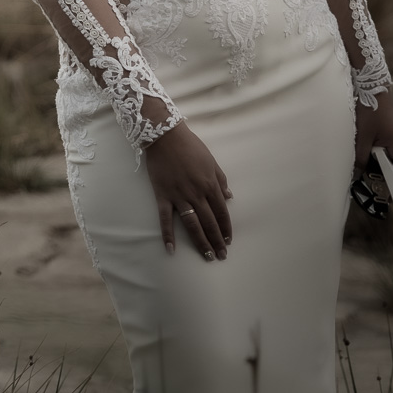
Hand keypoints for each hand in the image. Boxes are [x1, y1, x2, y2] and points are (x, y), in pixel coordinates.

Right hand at [144, 122, 231, 260]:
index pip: (222, 212)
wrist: (165, 136)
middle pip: (210, 222)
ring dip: (201, 242)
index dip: (226, 228)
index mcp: (210, 185)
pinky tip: (171, 249)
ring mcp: (179, 196)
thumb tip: (229, 197)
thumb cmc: (190, 145)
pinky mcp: (163, 196)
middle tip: (221, 256)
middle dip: (217, 241)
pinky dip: (168, 235)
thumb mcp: (211, 161)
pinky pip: (165, 219)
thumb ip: (221, 180)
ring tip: (207, 256)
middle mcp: (197, 194)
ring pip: (193, 225)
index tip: (228, 241)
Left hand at [355, 91, 392, 186]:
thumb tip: (358, 173)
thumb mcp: (362, 136)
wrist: (372, 87)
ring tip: (365, 177)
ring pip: (388, 160)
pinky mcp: (386, 134)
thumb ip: (360, 156)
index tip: (391, 201)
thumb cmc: (369, 111)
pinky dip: (376, 158)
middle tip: (373, 192)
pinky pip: (383, 151)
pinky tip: (363, 159)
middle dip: (386, 181)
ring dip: (379, 168)